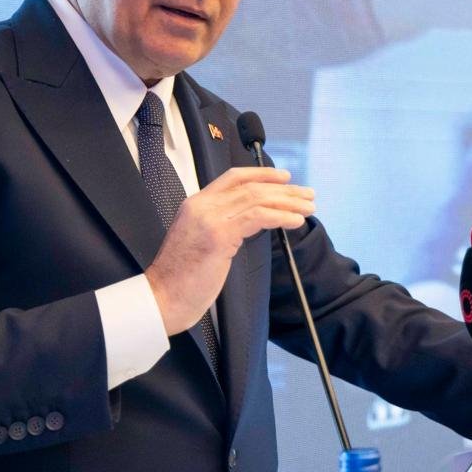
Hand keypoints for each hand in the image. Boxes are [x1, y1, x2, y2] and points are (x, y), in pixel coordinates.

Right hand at [145, 166, 314, 334]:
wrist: (162, 298)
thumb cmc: (182, 278)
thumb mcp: (200, 242)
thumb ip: (221, 226)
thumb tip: (251, 221)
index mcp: (196, 204)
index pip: (233, 178)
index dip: (262, 174)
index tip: (285, 178)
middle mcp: (202, 206)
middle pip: (251, 186)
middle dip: (284, 189)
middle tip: (308, 194)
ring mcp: (209, 218)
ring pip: (257, 198)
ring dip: (288, 202)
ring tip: (308, 208)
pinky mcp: (219, 235)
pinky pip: (258, 217)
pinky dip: (281, 216)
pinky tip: (295, 220)